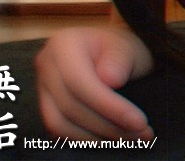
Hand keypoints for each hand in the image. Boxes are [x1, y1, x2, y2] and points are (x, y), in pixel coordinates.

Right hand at [35, 27, 154, 139]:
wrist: (111, 53)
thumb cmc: (120, 49)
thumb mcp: (128, 48)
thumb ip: (120, 60)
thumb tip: (110, 80)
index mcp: (63, 45)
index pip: (79, 82)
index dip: (108, 106)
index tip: (137, 121)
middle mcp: (46, 65)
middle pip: (70, 106)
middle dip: (108, 125)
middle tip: (142, 133)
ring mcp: (42, 87)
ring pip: (61, 123)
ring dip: (98, 137)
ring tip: (131, 137)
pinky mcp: (46, 107)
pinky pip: (60, 130)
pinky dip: (87, 138)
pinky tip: (112, 138)